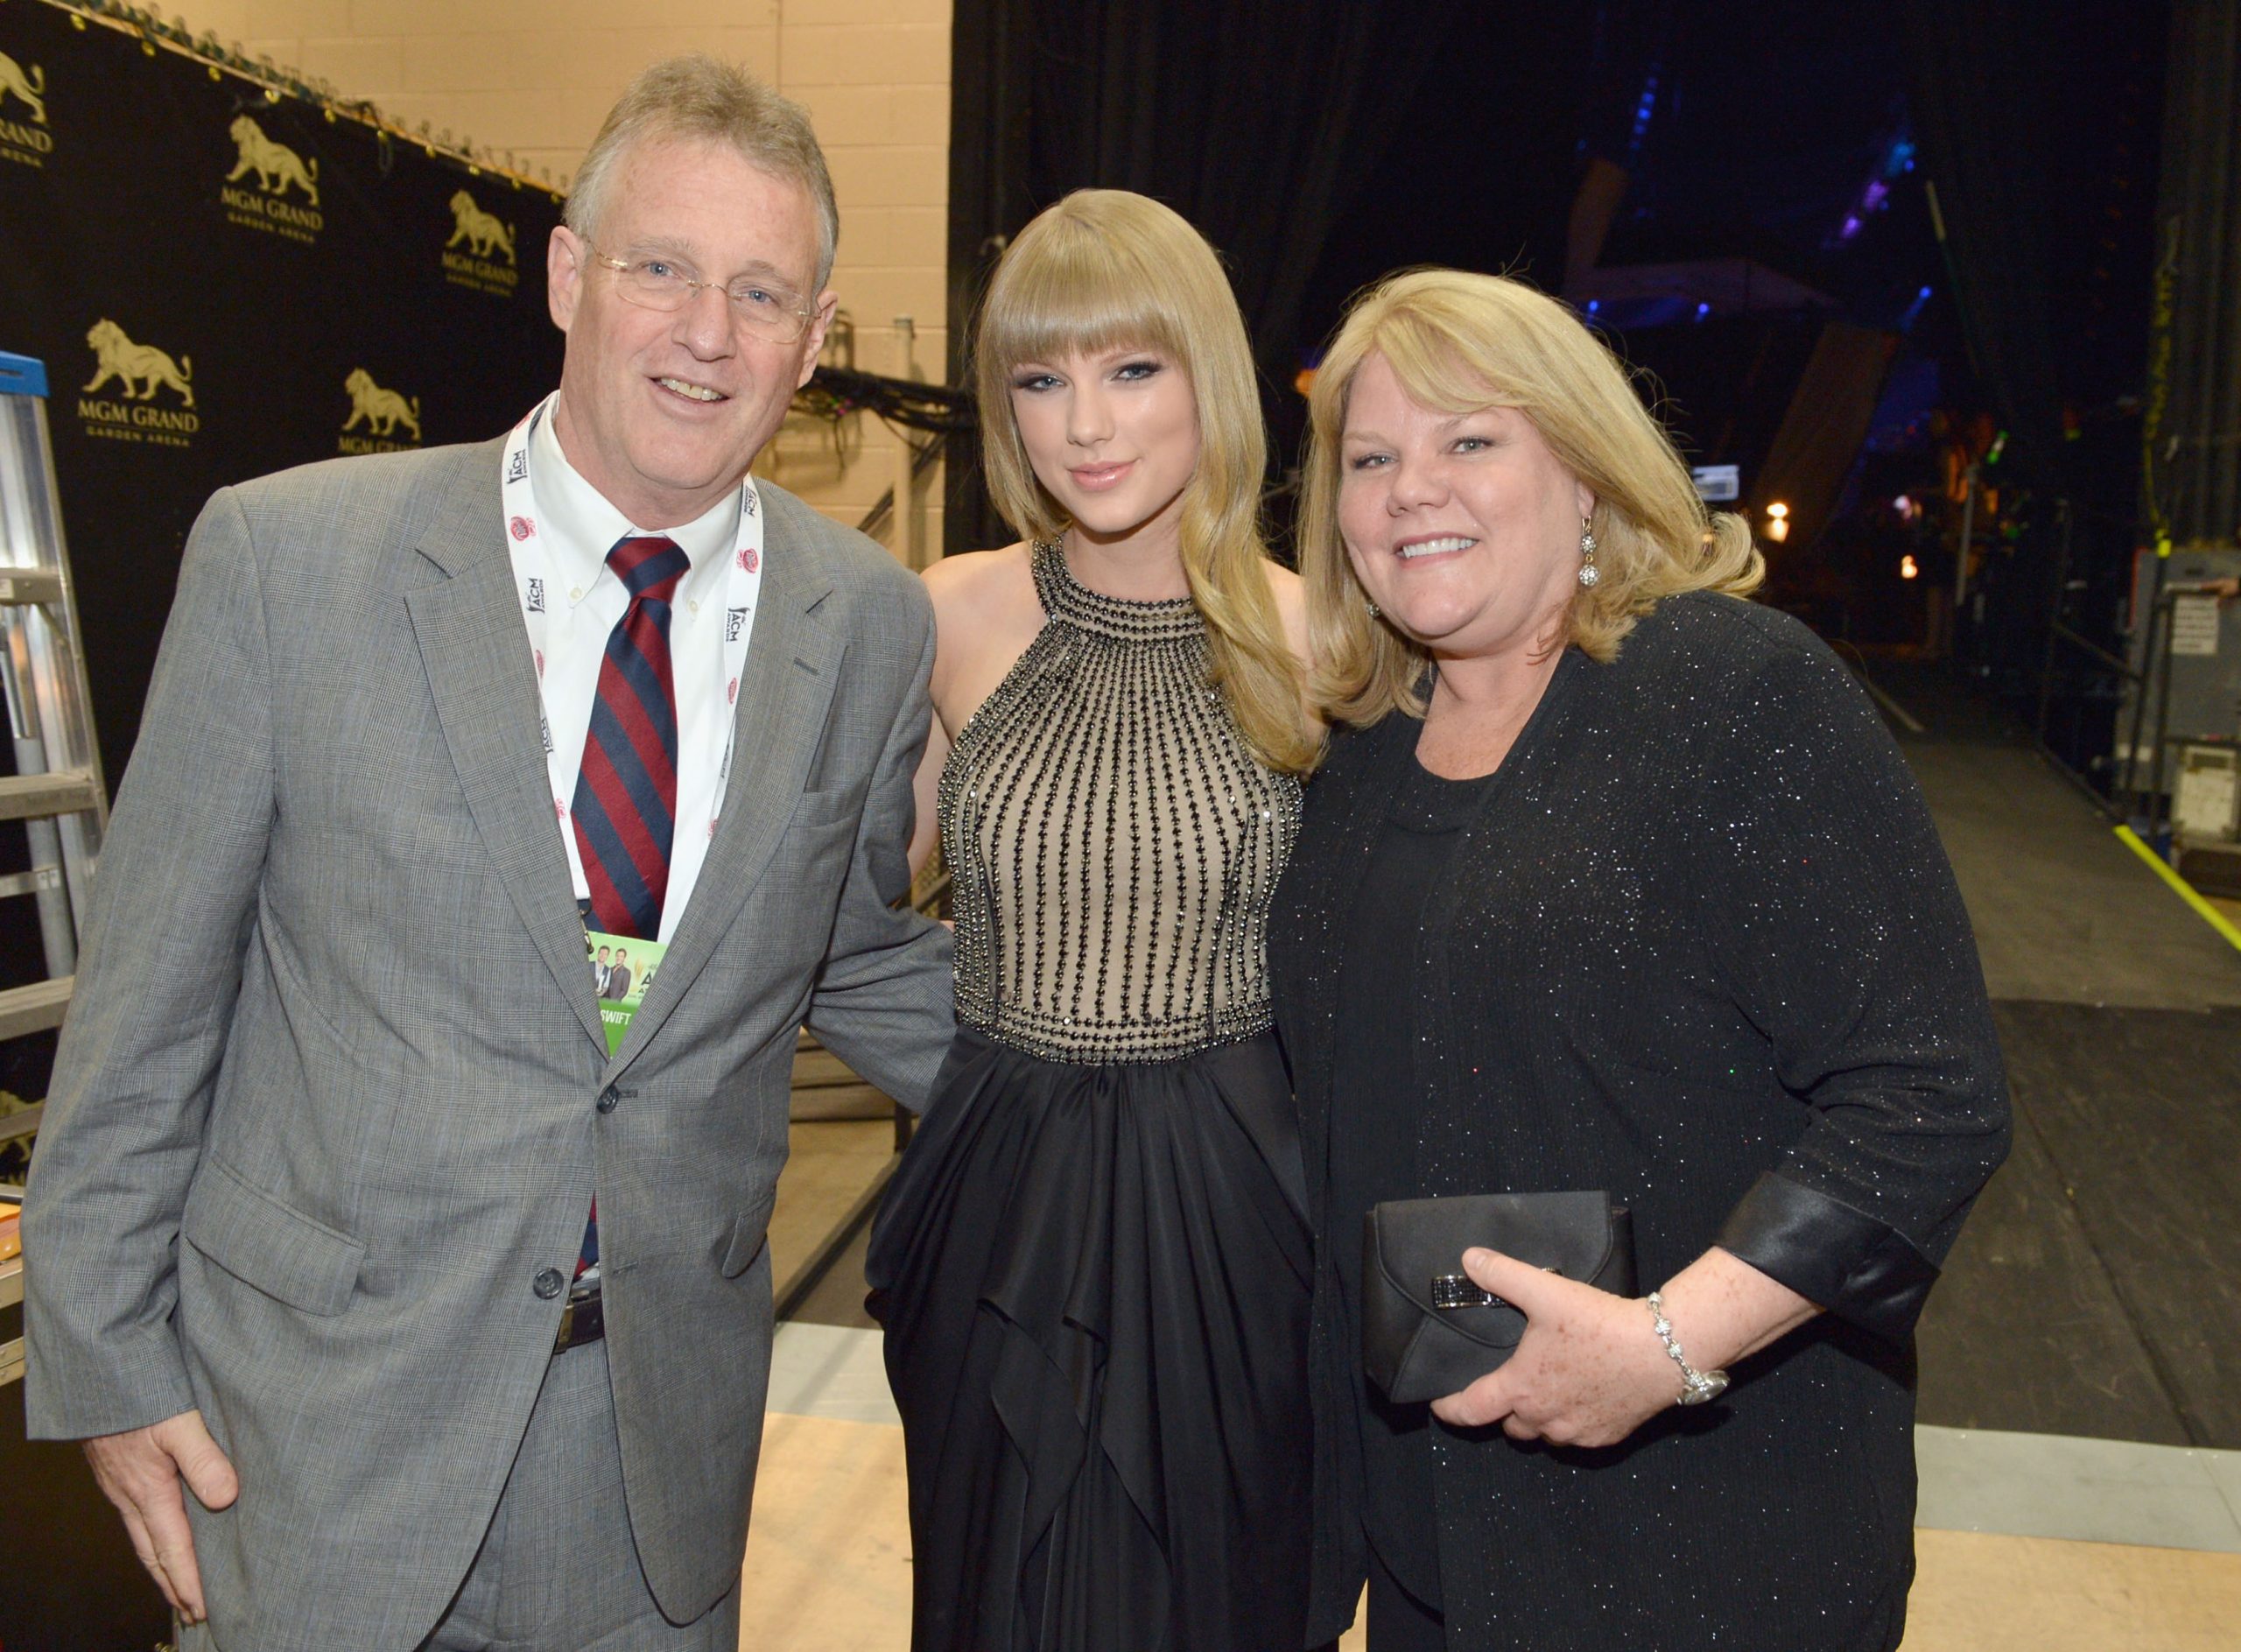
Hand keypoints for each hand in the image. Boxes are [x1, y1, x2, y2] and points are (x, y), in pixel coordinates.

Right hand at [83, 1409, 239, 1622]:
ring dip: (161, 1564)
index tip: (202, 1607)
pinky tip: (161, 1532)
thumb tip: (226, 1499)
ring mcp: (121, 1486)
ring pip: (142, 1537)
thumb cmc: (140, 1395)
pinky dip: (151, 1537)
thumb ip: (204, 1460)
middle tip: (191, 1610)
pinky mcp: (117, 1472)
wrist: (98, 1373)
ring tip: (177, 1583)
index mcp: (149, 1491)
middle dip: (172, 1584)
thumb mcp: (180, 1423)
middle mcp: (130, 1496)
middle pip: (153, 1553)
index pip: (173, 1549)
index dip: (188, 1580)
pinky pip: (135, 1518)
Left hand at [1428, 1248, 1681, 1447]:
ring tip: (1542, 1391)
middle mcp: (1544, 1419)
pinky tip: (1579, 1398)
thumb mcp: (1546, 1291)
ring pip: (1542, 1435)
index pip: (1470, 1411)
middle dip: (1502, 1410)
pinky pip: (1575, 1438)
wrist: (1662, 1351)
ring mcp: (1576, 1433)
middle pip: (1508, 1426)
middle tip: (1505, 1387)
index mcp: (1521, 1388)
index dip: (1449, 1409)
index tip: (1439, 1405)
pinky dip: (1569, 1423)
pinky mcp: (1605, 1437)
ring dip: (1536, 1418)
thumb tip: (1468, 1259)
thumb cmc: (1600, 1324)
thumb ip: (1503, 1275)